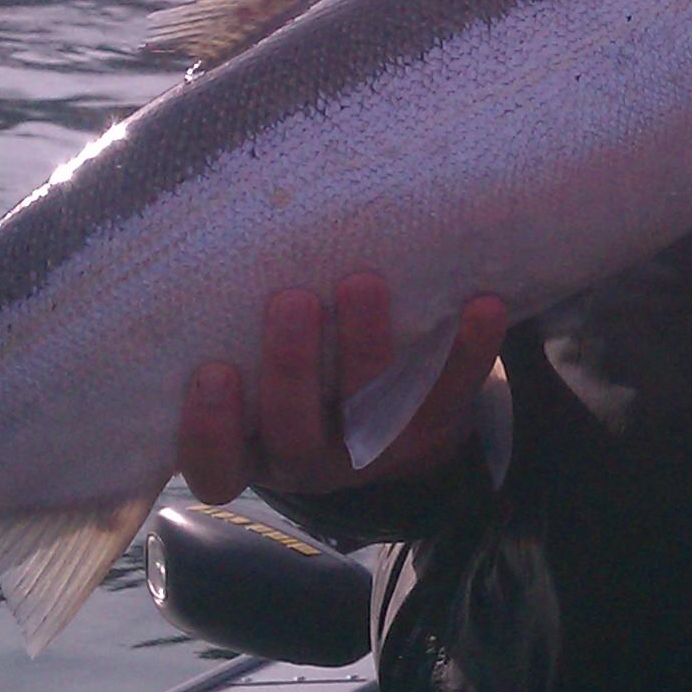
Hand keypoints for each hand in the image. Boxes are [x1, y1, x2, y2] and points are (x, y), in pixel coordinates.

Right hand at [178, 273, 507, 501]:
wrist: (382, 424)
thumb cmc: (291, 373)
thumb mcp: (248, 368)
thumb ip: (228, 326)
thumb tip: (216, 225)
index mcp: (250, 450)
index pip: (216, 465)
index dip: (209, 429)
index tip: (212, 370)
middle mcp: (306, 461)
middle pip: (293, 432)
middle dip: (291, 367)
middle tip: (292, 299)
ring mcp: (371, 455)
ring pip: (369, 417)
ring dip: (367, 348)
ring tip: (363, 282)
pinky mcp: (431, 434)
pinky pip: (450, 396)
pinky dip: (468, 351)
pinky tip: (483, 305)